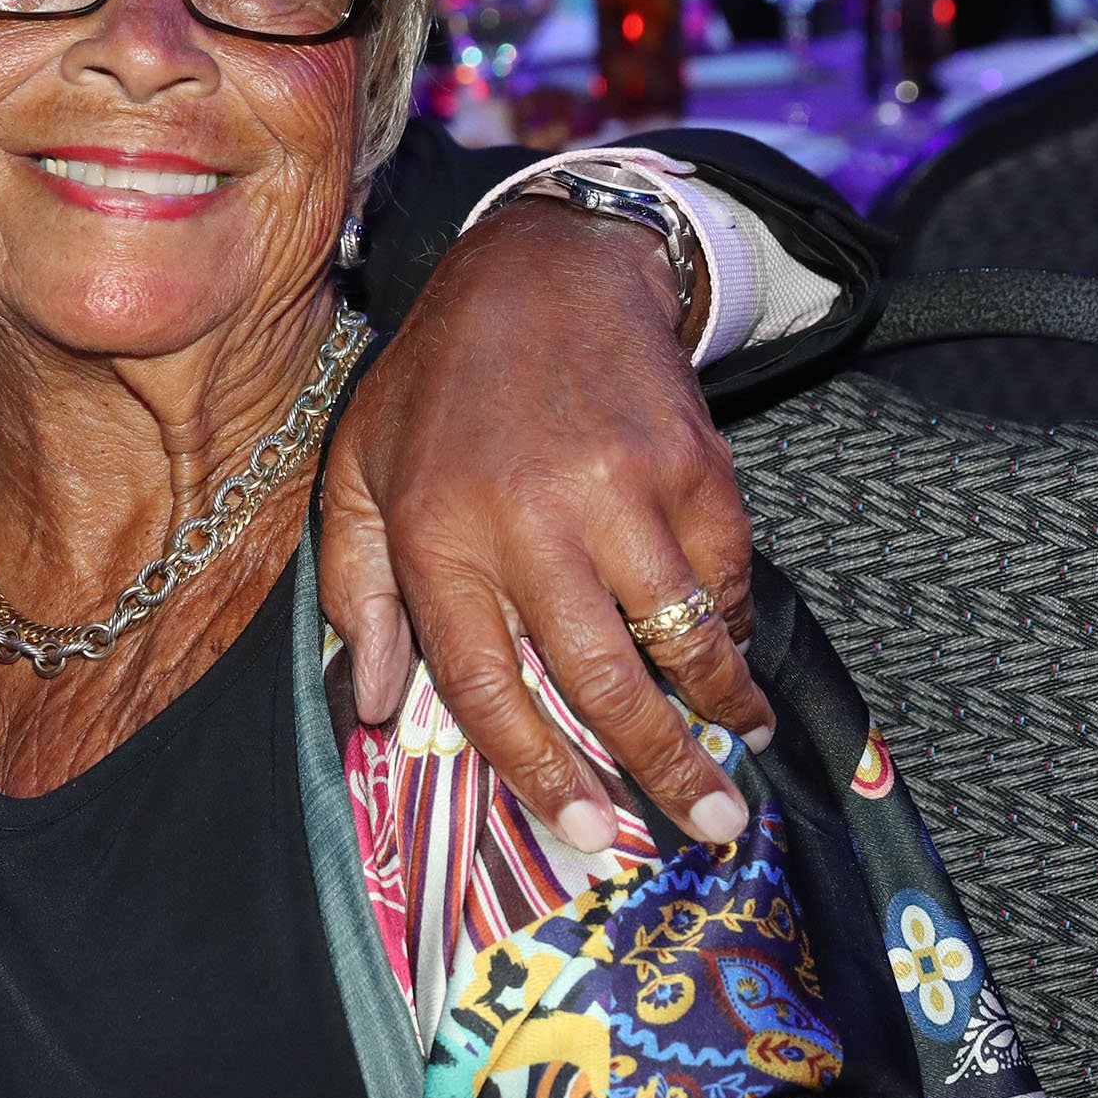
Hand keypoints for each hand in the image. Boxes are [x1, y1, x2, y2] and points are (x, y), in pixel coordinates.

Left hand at [319, 200, 773, 851]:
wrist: (543, 267)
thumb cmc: (438, 386)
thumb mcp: (359, 472)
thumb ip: (358, 592)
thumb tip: (380, 707)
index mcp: (435, 531)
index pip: (484, 681)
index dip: (536, 768)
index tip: (584, 830)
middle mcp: (526, 516)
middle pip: (597, 678)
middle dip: (658, 769)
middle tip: (704, 826)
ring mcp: (616, 487)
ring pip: (677, 634)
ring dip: (717, 709)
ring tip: (738, 755)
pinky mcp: (689, 461)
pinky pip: (723, 573)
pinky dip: (732, 626)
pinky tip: (731, 656)